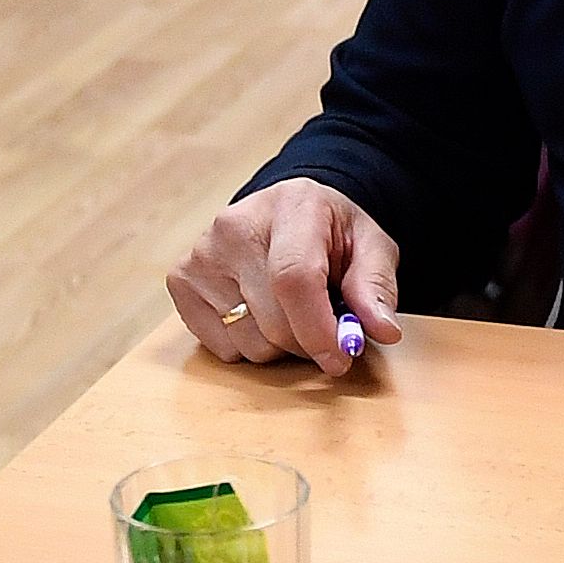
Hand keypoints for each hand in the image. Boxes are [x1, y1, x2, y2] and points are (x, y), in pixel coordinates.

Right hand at [167, 177, 404, 375]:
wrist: (288, 211)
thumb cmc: (332, 232)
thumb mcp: (370, 246)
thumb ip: (376, 286)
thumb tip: (382, 331)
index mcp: (293, 205)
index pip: (295, 279)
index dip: (319, 330)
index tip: (341, 357)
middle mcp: (236, 225)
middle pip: (273, 321)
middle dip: (308, 342)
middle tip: (327, 330)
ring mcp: (202, 253)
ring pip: (248, 342)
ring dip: (280, 346)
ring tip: (292, 312)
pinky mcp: (181, 279)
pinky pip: (221, 348)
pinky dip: (248, 346)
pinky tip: (260, 312)